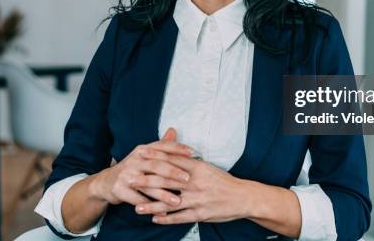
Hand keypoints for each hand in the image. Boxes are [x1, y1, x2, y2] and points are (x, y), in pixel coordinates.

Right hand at [89, 128, 193, 208]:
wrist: (107, 182)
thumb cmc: (133, 168)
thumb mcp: (145, 155)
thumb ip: (161, 145)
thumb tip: (174, 130)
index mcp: (142, 150)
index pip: (162, 146)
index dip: (177, 148)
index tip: (192, 153)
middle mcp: (134, 160)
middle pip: (156, 164)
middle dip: (173, 172)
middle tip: (187, 178)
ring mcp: (126, 174)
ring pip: (148, 184)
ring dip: (164, 194)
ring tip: (177, 202)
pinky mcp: (119, 189)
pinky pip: (138, 199)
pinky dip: (150, 206)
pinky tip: (162, 213)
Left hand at [130, 153, 251, 223]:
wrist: (243, 197)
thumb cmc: (224, 182)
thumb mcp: (208, 168)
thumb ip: (190, 163)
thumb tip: (174, 156)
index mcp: (198, 168)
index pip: (172, 159)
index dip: (155, 156)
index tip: (141, 153)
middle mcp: (195, 182)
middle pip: (166, 180)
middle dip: (146, 180)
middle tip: (130, 179)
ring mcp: (197, 199)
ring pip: (170, 202)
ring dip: (151, 204)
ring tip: (137, 206)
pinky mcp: (200, 214)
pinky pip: (180, 217)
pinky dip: (166, 218)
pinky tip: (154, 219)